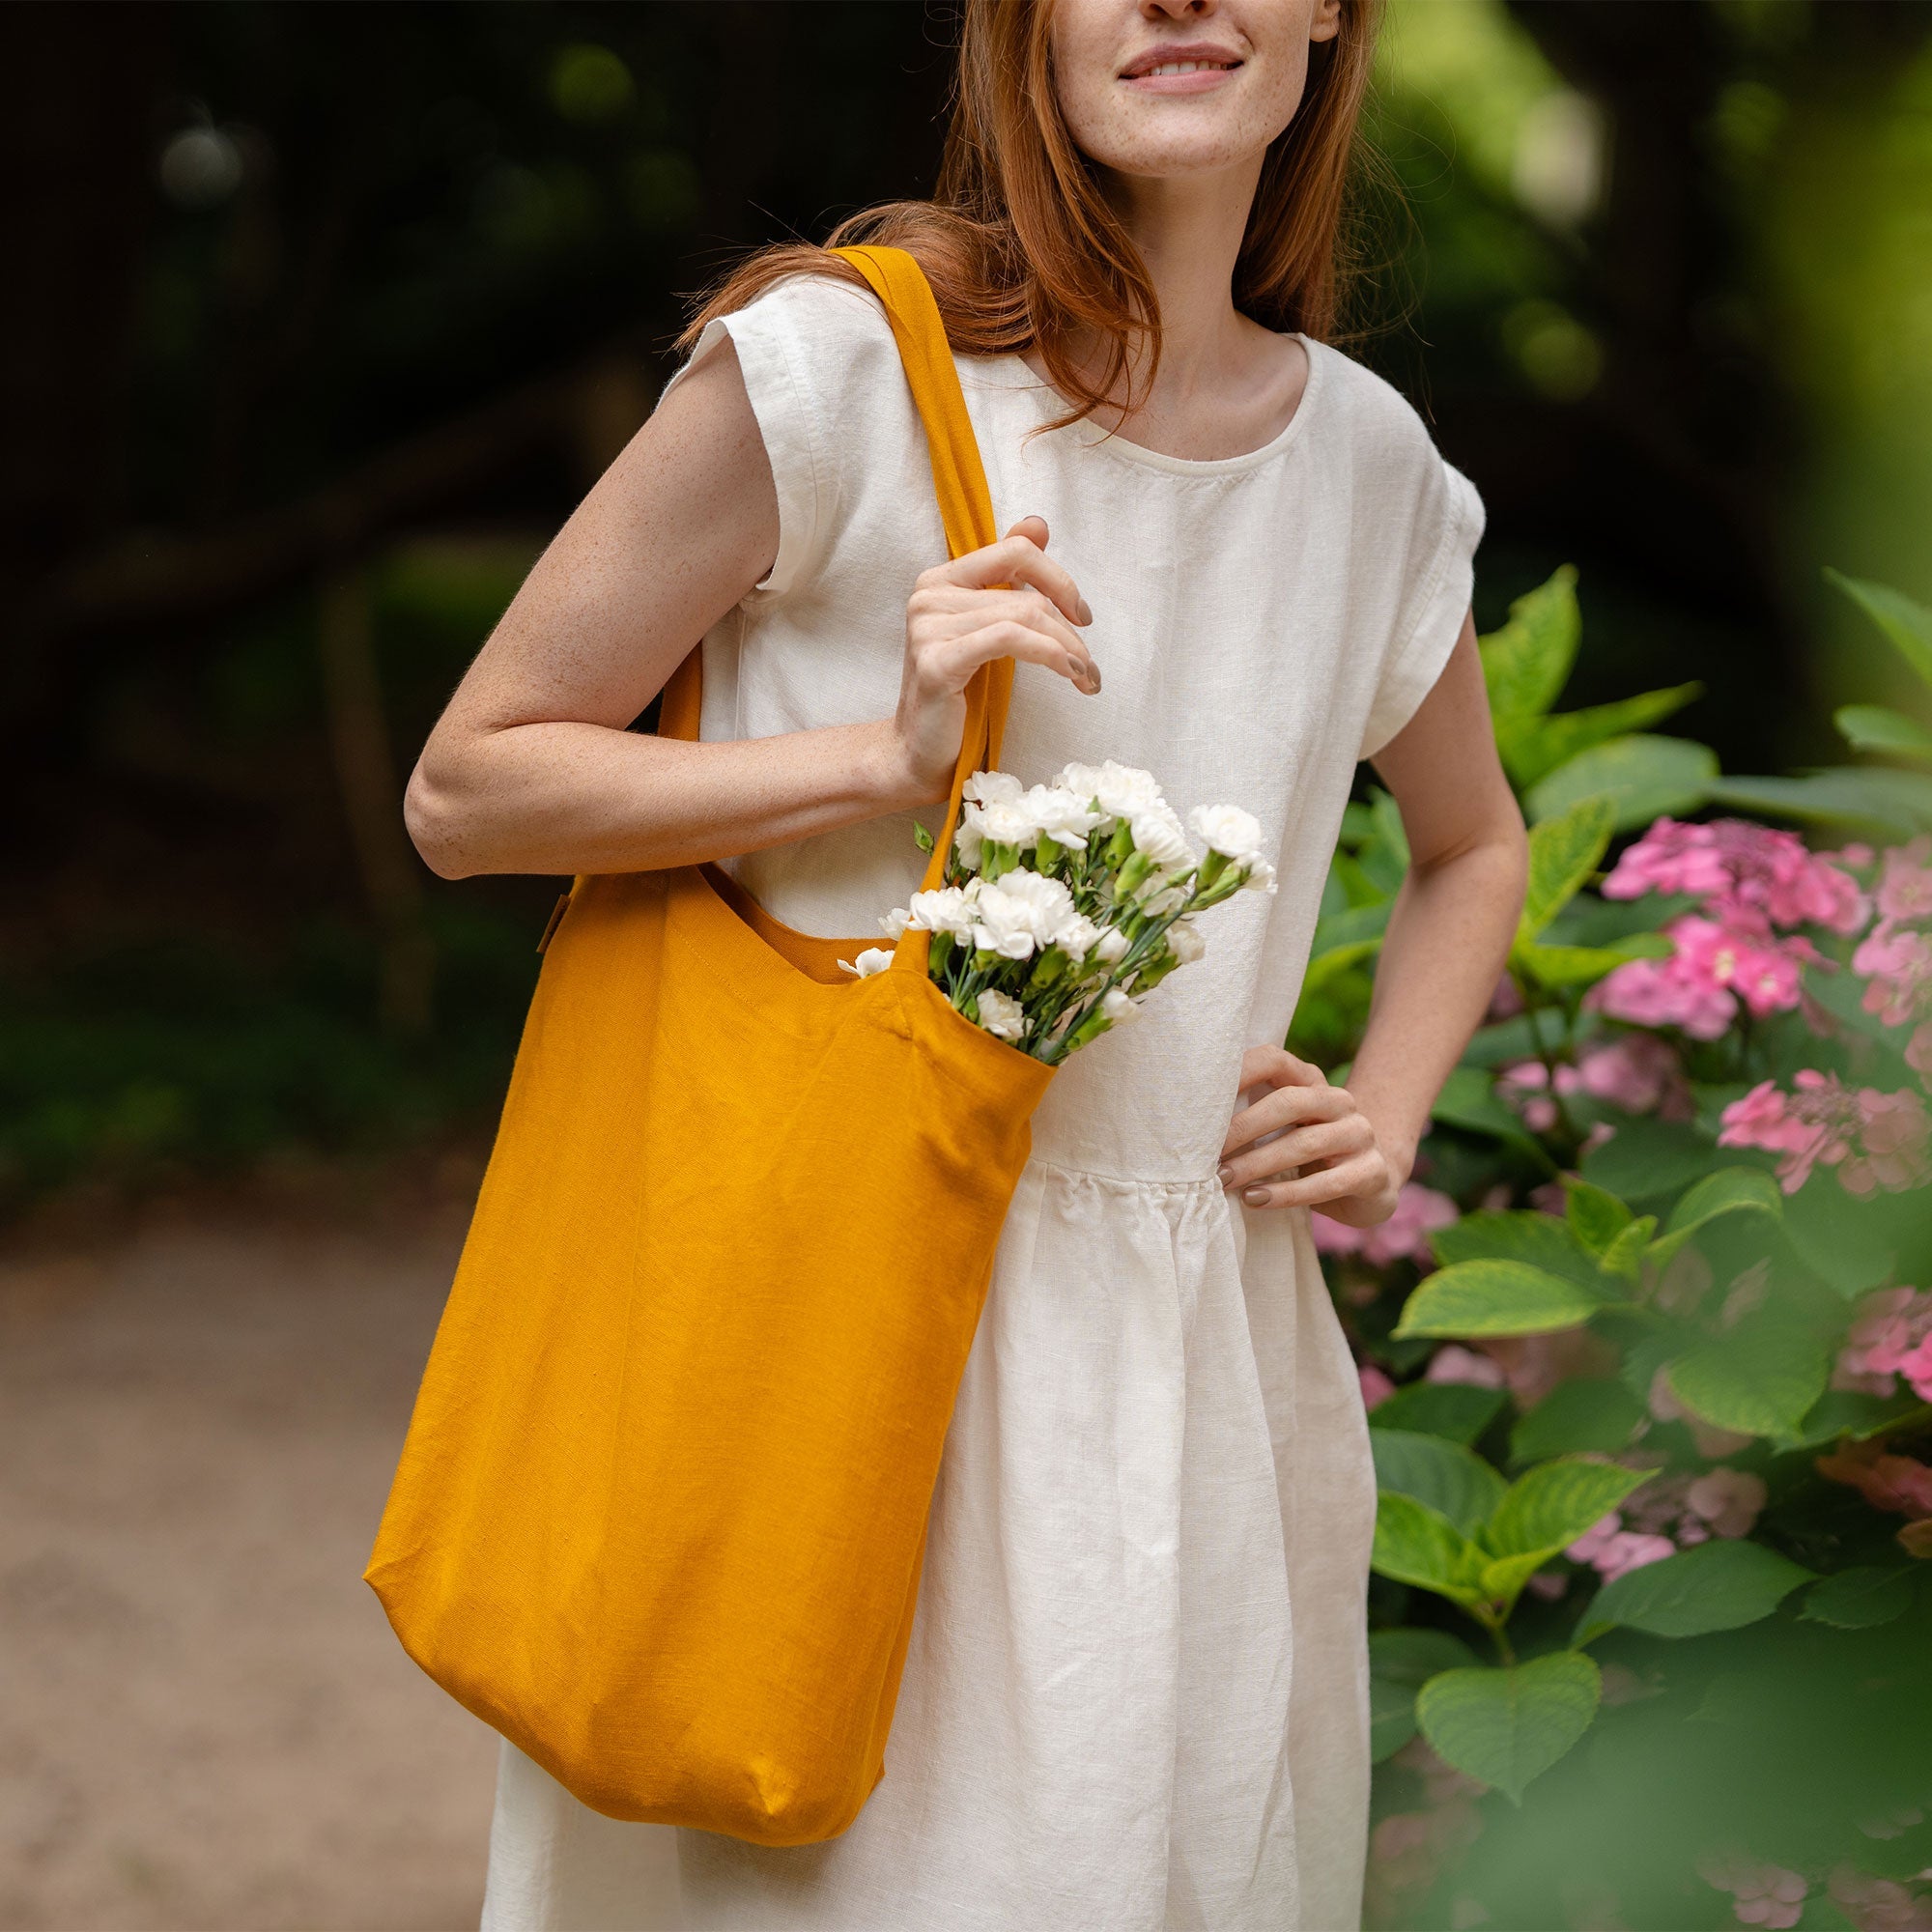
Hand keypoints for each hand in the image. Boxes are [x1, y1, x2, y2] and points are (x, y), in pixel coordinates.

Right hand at [893, 514, 1099, 800]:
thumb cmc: (958, 694)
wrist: (919, 750)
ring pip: (1023, 617)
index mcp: (940, 579)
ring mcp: (927, 627)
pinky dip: (1050, 654)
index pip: (1014, 550)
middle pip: (1025, 593)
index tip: (1081, 614)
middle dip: (1069, 628)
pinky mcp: (936, 661)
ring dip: (1068, 649)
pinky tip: (1070, 674)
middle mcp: (929, 595)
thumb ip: (1007, 577)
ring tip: (1086, 676)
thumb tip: (1037, 524)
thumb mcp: (988, 628)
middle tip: (1089, 663)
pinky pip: (1009, 640)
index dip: (1057, 578)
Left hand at [1218, 1046, 1409, 1226]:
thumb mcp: (1280, 1130)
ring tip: (1225, 1181)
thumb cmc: (1307, 1154)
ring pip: (1305, 1144)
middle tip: (1209, 1154)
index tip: (1200, 1098)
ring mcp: (1360, 1134)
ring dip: (1259, 1164)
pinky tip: (1256, 1201)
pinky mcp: (1372, 1171)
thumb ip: (1249, 1118)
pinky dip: (1287, 1194)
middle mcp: (1338, 1101)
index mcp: (1311, 1082)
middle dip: (1244, 1128)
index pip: (1274, 1060)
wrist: (1371, 1184)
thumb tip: (1188, 1124)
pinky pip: (1328, 1182)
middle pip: (1288, 1102)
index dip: (1238, 1072)